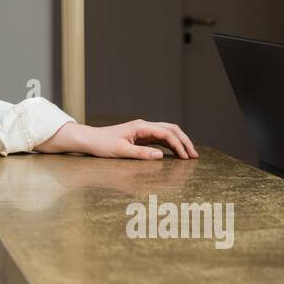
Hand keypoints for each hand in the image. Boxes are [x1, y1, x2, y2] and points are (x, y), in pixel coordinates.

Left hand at [37, 119, 197, 159]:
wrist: (89, 139)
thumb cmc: (102, 145)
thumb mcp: (121, 151)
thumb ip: (141, 154)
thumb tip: (161, 156)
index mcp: (140, 127)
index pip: (166, 133)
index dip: (179, 145)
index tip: (186, 157)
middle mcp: (143, 126)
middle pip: (171, 129)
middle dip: (184, 141)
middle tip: (194, 155)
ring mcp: (142, 130)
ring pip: (167, 132)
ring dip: (179, 142)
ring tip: (189, 155)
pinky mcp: (140, 136)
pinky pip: (159, 138)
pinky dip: (170, 145)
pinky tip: (176, 153)